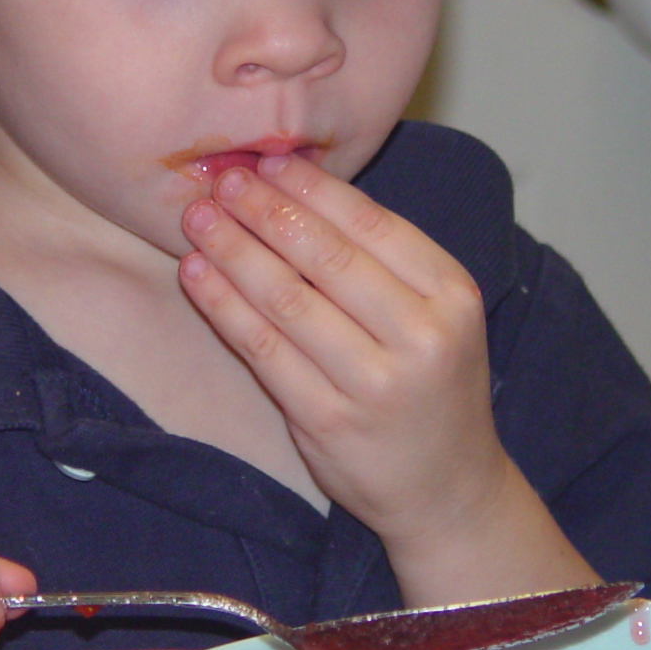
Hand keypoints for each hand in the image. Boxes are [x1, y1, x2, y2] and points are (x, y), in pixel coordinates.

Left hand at [177, 154, 593, 603]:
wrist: (447, 488)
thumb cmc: (431, 389)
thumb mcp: (438, 318)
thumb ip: (383, 266)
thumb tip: (295, 192)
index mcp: (453, 295)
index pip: (373, 226)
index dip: (313, 189)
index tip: (269, 162)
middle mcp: (420, 336)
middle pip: (326, 258)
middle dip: (265, 211)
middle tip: (223, 180)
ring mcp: (374, 383)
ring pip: (288, 300)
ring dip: (234, 251)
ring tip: (198, 218)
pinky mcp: (328, 421)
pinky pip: (263, 350)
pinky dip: (224, 306)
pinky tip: (198, 275)